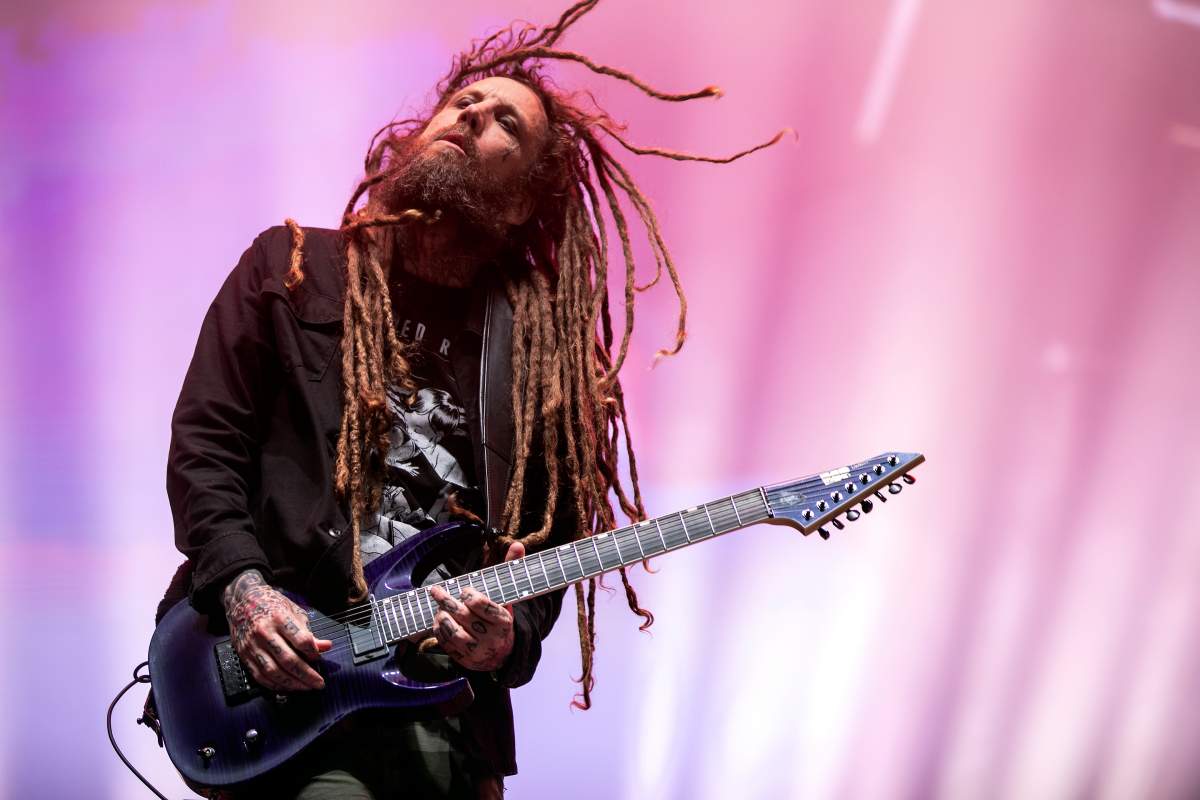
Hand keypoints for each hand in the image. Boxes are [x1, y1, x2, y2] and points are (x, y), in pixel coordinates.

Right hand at [222, 569, 331, 691]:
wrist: (242, 600)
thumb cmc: (272, 604)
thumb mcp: (293, 611)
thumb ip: (308, 632)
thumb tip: (326, 647)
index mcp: (280, 618)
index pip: (301, 640)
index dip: (313, 652)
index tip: (319, 658)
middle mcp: (265, 632)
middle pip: (288, 659)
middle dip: (306, 674)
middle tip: (319, 683)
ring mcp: (252, 645)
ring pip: (273, 671)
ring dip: (292, 684)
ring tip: (306, 687)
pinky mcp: (244, 655)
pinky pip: (259, 676)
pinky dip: (274, 685)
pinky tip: (287, 687)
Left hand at [429, 541, 523, 671]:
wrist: (502, 653)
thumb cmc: (500, 616)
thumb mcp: (507, 595)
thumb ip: (510, 569)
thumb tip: (516, 544)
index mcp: (503, 621)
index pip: (484, 606)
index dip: (471, 596)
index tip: (464, 590)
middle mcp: (492, 638)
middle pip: (465, 617)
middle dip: (448, 602)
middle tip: (437, 591)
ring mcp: (478, 651)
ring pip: (455, 633)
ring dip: (442, 617)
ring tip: (439, 607)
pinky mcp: (465, 659)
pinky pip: (447, 644)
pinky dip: (439, 630)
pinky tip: (438, 620)